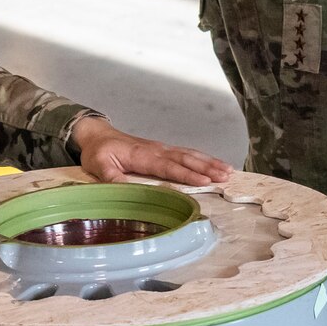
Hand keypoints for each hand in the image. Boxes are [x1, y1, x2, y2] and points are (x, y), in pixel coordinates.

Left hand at [72, 117, 230, 186]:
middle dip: (207, 167)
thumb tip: (126, 190)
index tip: (205, 180)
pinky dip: (202, 158)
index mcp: (142, 155)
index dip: (187, 173)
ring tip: (228, 171)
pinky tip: (214, 164)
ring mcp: (161, 149)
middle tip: (225, 176)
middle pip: (186, 158)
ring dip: (209, 162)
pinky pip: (186, 153)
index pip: (169, 166)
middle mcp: (156, 150)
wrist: (98, 135)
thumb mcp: (98, 166)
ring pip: (190, 154)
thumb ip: (112, 178)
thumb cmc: (98, 152)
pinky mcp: (163, 150)